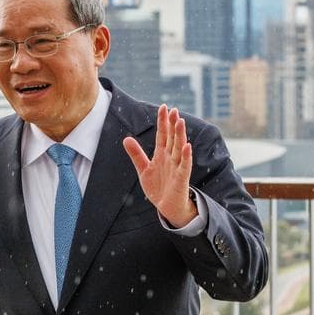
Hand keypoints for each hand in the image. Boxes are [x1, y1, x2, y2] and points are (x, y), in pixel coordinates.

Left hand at [123, 104, 196, 227]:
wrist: (167, 207)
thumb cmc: (158, 187)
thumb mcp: (143, 169)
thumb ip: (136, 154)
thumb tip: (126, 138)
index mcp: (161, 154)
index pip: (162, 134)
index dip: (163, 122)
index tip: (164, 107)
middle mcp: (170, 158)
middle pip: (172, 138)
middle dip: (172, 124)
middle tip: (174, 110)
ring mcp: (177, 167)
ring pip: (179, 148)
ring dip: (180, 135)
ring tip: (180, 122)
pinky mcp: (181, 178)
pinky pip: (185, 165)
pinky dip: (186, 156)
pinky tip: (187, 146)